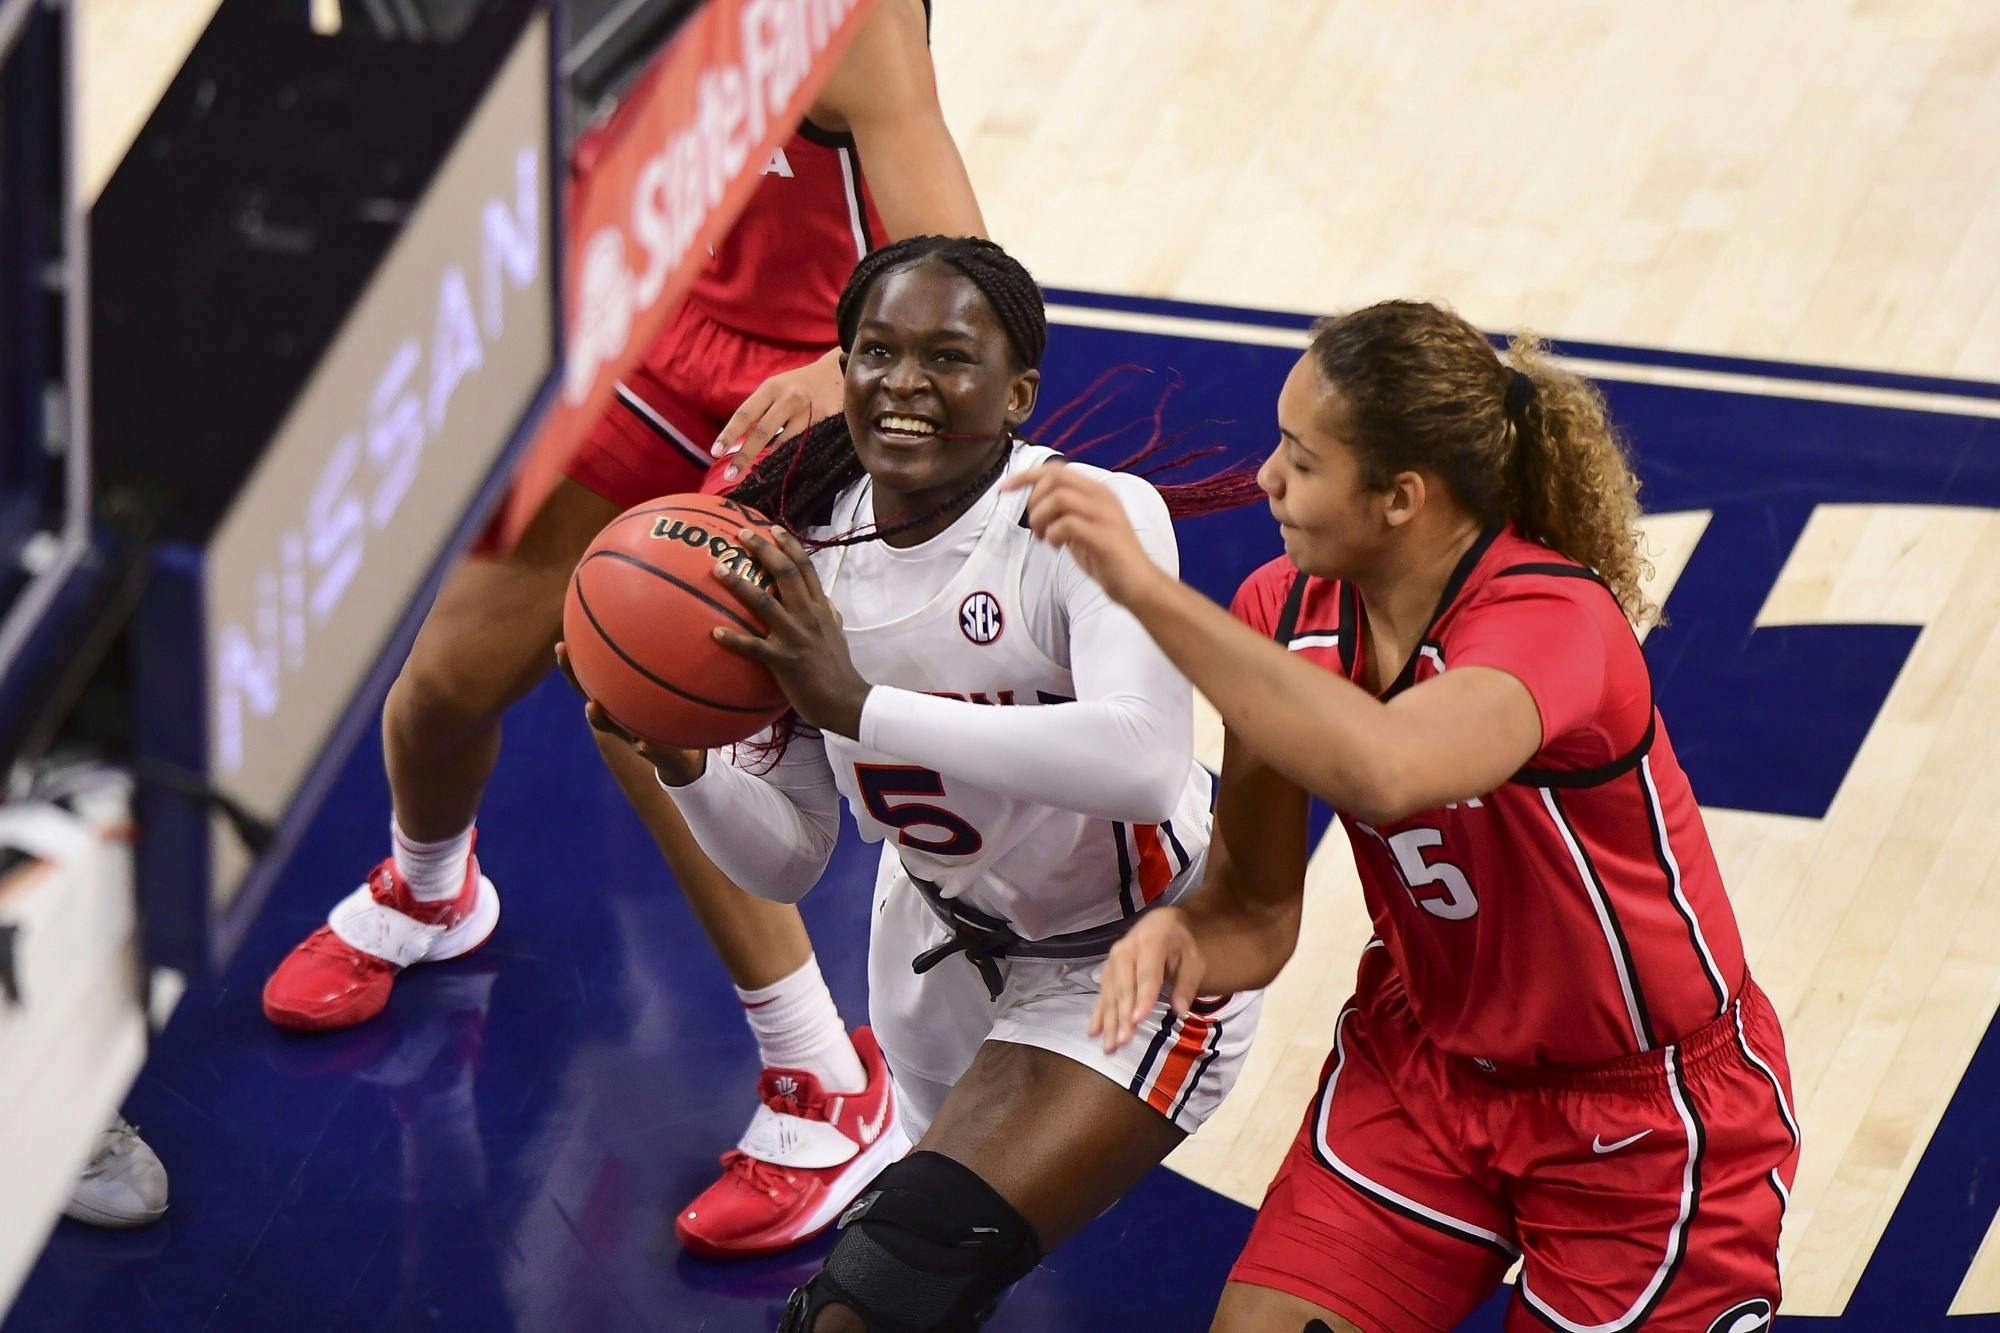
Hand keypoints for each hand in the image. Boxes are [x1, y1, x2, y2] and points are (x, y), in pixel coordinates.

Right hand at [554, 642, 706, 785]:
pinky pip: (646, 750)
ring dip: (598, 717)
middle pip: (589, 697)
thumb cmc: (666, 719)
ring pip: (609, 726)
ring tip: (591, 706)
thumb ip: (658, 670)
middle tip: (563, 655)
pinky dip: (643, 746)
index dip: (573, 664)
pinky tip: (643, 743)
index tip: (561, 644)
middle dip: (573, 677)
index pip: (590, 680)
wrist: (682, 756)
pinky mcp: (653, 752)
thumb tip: (657, 631)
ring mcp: (631, 734)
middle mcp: (618, 717)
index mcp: (617, 702)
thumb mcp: (664, 694)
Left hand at [708, 526, 872, 737]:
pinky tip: (715, 633)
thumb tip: (825, 601)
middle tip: (742, 534)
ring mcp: (795, 637)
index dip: (790, 545)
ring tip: (718, 570)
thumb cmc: (838, 668)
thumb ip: (829, 614)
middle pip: (786, 573)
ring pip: (765, 603)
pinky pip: (754, 647)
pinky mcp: (783, 661)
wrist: (845, 700)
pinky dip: (734, 639)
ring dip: (739, 585)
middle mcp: (808, 616)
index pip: (806, 568)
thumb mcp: (838, 633)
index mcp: (820, 608)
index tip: (774, 528)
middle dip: (764, 550)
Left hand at [712, 347, 843, 482]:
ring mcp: (807, 412)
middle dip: (744, 456)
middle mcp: (787, 399)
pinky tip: (783, 469)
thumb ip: (760, 410)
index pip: (745, 414)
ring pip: (784, 444)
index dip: (729, 434)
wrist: (836, 374)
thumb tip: (739, 441)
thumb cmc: (799, 385)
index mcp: (770, 388)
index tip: (715, 453)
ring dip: (769, 462)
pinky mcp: (823, 422)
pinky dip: (790, 458)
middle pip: (762, 432)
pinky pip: (802, 446)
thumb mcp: (776, 388)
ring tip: (756, 477)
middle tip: (730, 476)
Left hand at [1002, 463, 1164, 605]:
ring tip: (1045, 538)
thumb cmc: (1108, 558)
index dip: (1025, 476)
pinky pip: (1068, 523)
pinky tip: (1058, 547)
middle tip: (1036, 525)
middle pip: (1055, 477)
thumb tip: (1036, 505)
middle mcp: (1103, 497)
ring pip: (1059, 498)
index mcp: (1097, 491)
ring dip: (1041, 518)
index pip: (1056, 469)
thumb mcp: (1081, 528)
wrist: (1138, 584)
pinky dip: (1054, 534)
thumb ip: (1064, 513)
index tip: (1004, 489)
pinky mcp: (1104, 536)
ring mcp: (1105, 515)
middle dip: (1034, 500)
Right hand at [1089, 907, 1204, 1052]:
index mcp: (1151, 942)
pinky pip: (1102, 994)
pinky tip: (1094, 1032)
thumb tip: (1180, 1010)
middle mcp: (1126, 950)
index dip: (1142, 997)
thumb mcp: (1193, 959)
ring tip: (1110, 1045)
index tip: (1138, 1020)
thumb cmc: (1179, 943)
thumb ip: (1187, 984)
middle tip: (1123, 1041)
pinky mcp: (1106, 970)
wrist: (1158, 923)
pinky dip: (1098, 1014)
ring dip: (1109, 1020)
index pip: (1147, 974)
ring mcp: (1112, 960)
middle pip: (1124, 987)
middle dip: (1123, 1015)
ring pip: (1110, 993)